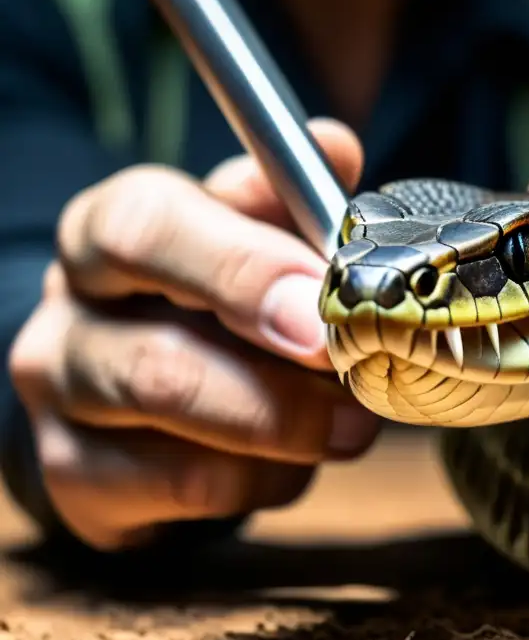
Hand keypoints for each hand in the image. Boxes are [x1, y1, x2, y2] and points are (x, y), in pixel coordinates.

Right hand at [8, 119, 380, 550]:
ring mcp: (64, 401)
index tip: (327, 297)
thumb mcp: (246, 234)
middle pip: (153, 356)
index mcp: (109, 232)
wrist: (136, 396)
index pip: (145, 229)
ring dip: (286, 428)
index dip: (243, 267)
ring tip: (354, 420)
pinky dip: (265, 477)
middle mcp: (69, 314)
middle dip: (274, 381)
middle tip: (351, 373)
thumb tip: (337, 150)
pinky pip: (188, 488)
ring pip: (174, 430)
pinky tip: (295, 459)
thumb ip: (288, 199)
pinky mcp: (80, 477)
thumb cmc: (207, 301)